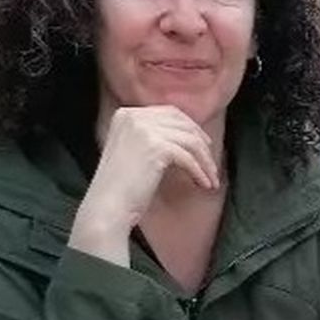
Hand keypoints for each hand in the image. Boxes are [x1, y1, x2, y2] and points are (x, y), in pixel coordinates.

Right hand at [69, 106, 220, 263]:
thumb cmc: (122, 188)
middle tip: (211, 163)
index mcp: (126, 114)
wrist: (107, 207)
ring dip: (205, 161)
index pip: (169, 113)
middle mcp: (133, 116)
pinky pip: (188, 157)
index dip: (191, 128)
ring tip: (211, 179)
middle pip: (182, 123)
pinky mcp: (155, 147)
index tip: (204, 146)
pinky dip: (200, 171)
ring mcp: (143, 129)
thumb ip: (153, 137)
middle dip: (202, 143)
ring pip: (190, 140)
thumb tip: (190, 135)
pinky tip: (204, 184)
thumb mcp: (134, 152)